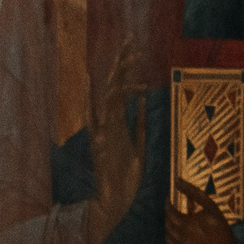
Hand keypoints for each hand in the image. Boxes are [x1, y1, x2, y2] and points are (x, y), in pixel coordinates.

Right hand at [91, 41, 146, 238]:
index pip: (122, 88)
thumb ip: (140, 123)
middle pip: (114, 87)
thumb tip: (144, 100)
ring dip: (119, 78)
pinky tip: (102, 90)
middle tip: (130, 41)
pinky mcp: (102, 148)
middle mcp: (109, 124)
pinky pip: (101, 125)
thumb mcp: (139, 144)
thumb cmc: (126, 177)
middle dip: (122, 64)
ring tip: (128, 59)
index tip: (135, 49)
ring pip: (110, 99)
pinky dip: (98, 108)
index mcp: (118, 122)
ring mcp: (104, 134)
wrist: (114, 203)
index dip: (127, 68)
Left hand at [167, 179, 240, 243]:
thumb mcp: (212, 209)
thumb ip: (194, 193)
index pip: (169, 212)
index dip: (168, 204)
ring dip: (174, 232)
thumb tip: (177, 181)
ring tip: (186, 229)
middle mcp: (179, 240)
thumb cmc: (223, 232)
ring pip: (168, 239)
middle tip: (179, 214)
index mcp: (186, 225)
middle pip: (167, 225)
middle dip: (171, 218)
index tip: (170, 200)